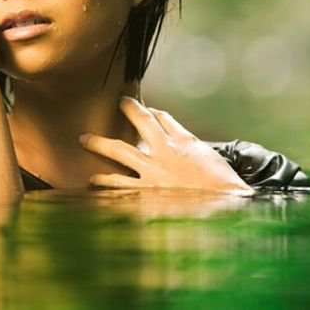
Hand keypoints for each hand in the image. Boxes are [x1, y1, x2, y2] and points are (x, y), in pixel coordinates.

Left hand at [79, 97, 254, 194]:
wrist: (224, 206)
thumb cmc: (224, 186)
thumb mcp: (211, 159)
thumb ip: (193, 149)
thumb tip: (183, 144)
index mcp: (183, 141)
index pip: (164, 118)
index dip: (154, 112)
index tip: (147, 109)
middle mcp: (164, 151)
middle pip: (141, 122)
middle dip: (129, 110)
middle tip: (119, 103)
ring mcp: (152, 171)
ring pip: (120, 150)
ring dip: (100, 143)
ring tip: (85, 140)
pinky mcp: (145, 192)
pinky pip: (119, 185)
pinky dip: (105, 182)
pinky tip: (92, 180)